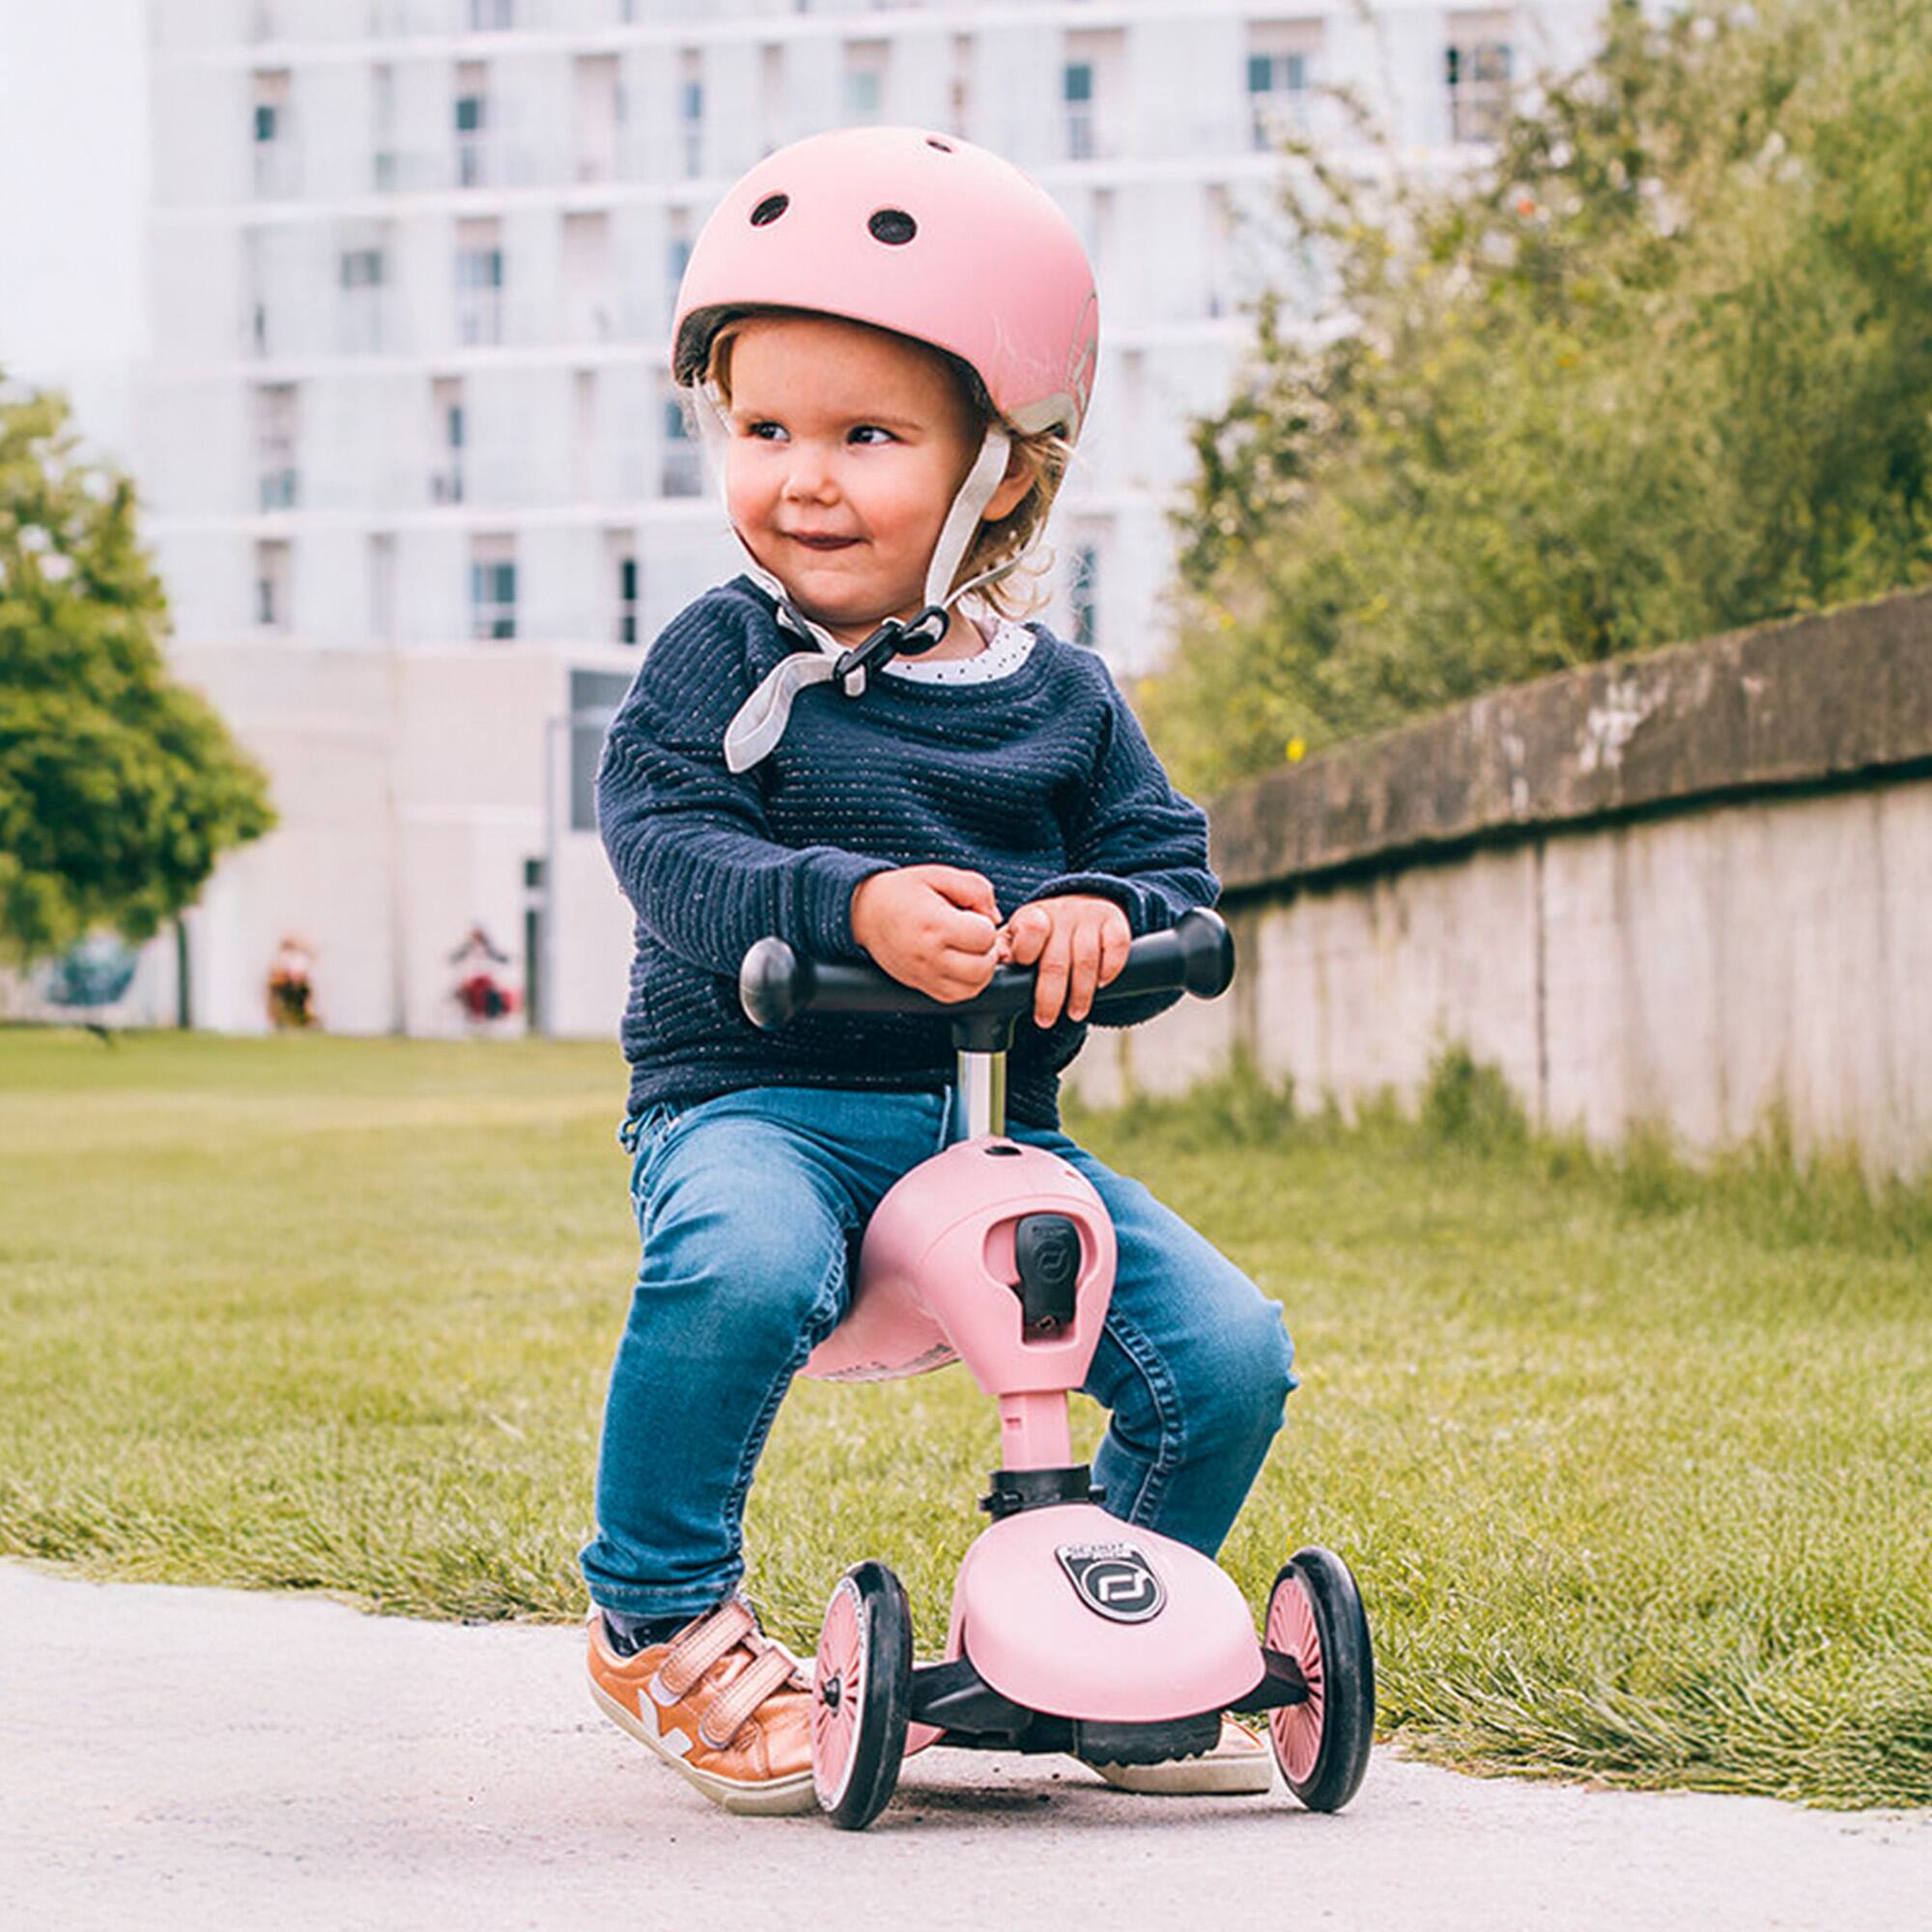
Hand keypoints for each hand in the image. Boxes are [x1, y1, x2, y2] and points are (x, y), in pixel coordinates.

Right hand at [850, 865, 1000, 1002]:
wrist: (865, 913)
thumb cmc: (901, 892)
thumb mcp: (938, 874)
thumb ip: (975, 889)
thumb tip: (995, 917)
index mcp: (934, 924)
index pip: (984, 936)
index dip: (986, 924)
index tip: (971, 915)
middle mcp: (929, 955)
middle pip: (983, 967)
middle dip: (987, 949)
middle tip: (974, 934)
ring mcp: (924, 975)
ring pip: (973, 988)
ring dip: (979, 969)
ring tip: (968, 949)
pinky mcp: (921, 986)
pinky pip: (956, 997)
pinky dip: (966, 983)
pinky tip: (959, 963)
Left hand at [997, 894, 1131, 1026]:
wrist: (1081, 901)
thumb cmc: (1044, 931)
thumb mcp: (1018, 935)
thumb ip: (1003, 951)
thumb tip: (991, 966)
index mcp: (1032, 917)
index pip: (1031, 930)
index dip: (1026, 953)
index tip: (1024, 969)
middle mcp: (1061, 913)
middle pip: (1056, 961)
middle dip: (1050, 996)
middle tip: (1045, 1020)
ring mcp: (1089, 917)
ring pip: (1086, 959)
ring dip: (1081, 992)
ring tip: (1075, 1014)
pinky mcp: (1114, 921)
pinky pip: (1116, 945)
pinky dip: (1111, 968)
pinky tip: (1103, 984)